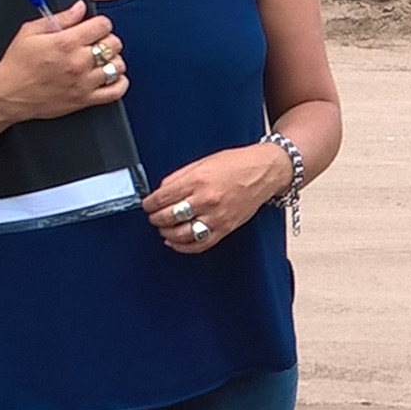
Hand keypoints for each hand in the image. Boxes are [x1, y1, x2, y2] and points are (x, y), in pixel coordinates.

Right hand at [0, 4, 125, 124]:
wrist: (9, 94)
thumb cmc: (17, 64)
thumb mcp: (31, 32)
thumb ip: (60, 18)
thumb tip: (80, 8)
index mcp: (66, 42)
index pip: (103, 25)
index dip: (100, 23)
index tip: (94, 27)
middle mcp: (78, 62)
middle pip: (114, 44)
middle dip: (107, 40)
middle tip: (96, 43)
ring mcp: (84, 83)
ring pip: (117, 66)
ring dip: (113, 60)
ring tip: (101, 60)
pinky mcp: (85, 100)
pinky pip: (116, 91)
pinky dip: (119, 82)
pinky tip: (110, 77)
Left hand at [142, 143, 284, 254]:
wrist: (263, 172)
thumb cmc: (235, 164)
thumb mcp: (202, 162)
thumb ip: (179, 177)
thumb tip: (160, 191)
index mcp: (198, 180)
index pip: (162, 197)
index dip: (149, 203)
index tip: (147, 205)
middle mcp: (206, 200)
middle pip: (169, 217)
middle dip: (155, 218)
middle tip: (153, 216)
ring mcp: (216, 217)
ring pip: (181, 234)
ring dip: (167, 234)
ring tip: (164, 229)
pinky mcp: (225, 228)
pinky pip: (200, 244)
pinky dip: (184, 247)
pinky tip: (175, 242)